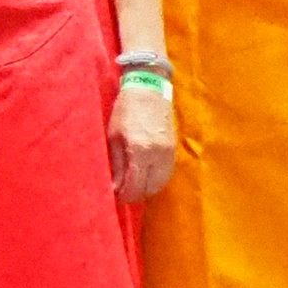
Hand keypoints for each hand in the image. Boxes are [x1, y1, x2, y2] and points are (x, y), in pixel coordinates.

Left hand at [109, 79, 175, 204]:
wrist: (149, 92)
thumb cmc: (125, 111)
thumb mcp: (113, 136)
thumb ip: (115, 163)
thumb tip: (112, 186)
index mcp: (140, 150)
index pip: (134, 186)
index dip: (124, 195)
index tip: (114, 195)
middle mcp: (158, 155)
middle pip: (149, 189)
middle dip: (134, 194)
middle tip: (121, 190)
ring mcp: (169, 154)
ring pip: (159, 184)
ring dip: (146, 188)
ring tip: (131, 184)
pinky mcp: (174, 151)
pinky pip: (166, 175)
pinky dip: (155, 180)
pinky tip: (143, 175)